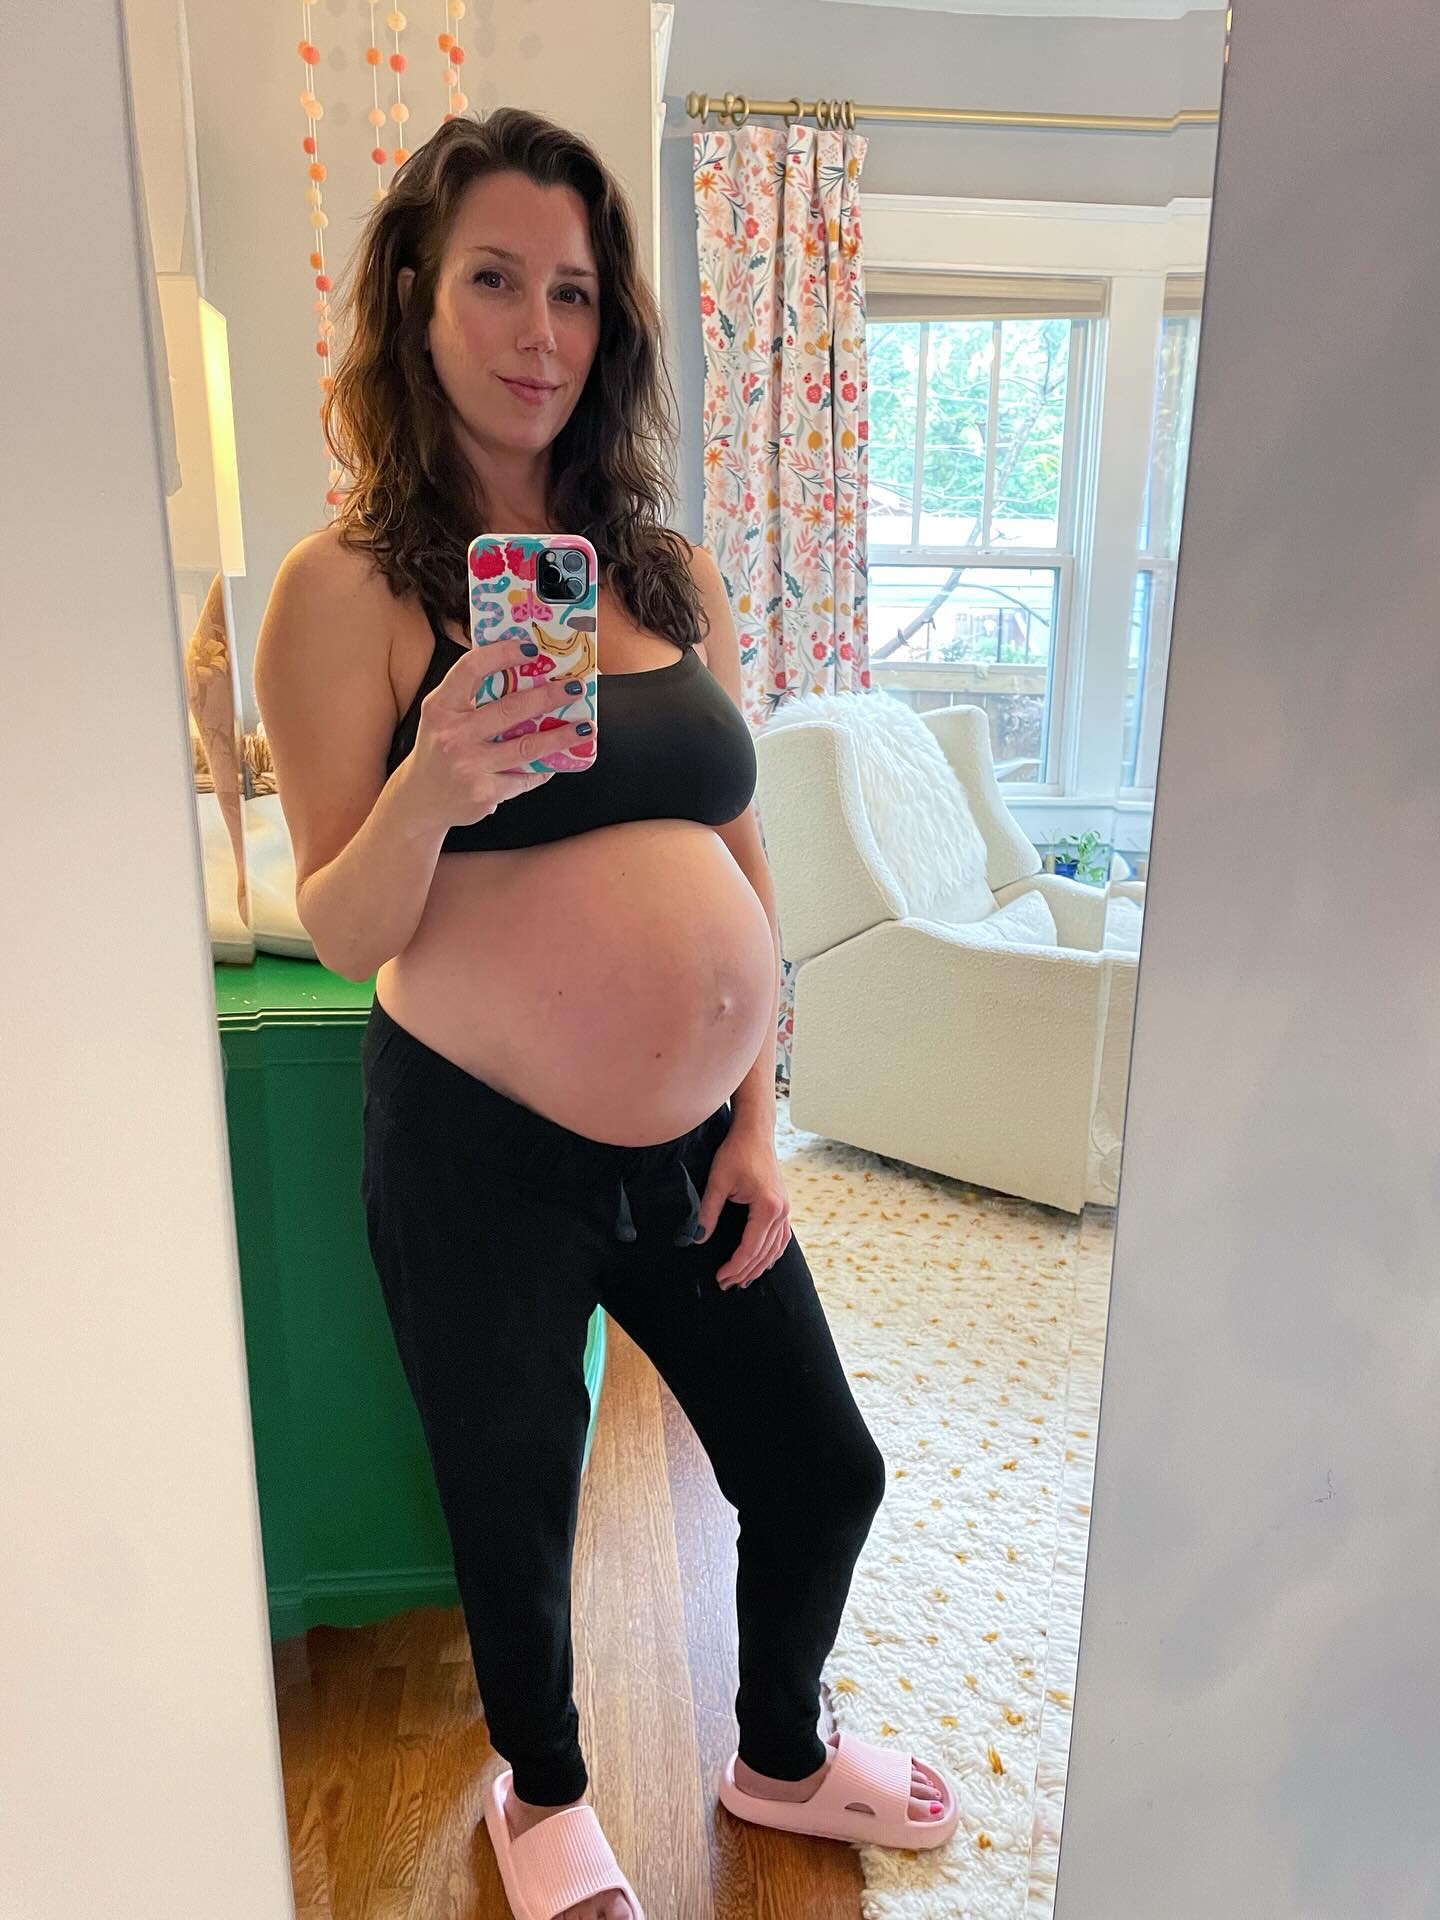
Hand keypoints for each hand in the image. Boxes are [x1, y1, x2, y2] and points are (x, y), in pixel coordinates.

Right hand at [402, 638, 588, 832]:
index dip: (502, 654)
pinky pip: (524, 777)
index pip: (471, 670)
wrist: (421, 799)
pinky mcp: (484, 793)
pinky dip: (543, 768)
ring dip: (561, 736)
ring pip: (527, 747)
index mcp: (441, 707)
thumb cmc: (440, 748)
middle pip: (510, 709)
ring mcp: (469, 766)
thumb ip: (471, 694)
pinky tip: (558, 759)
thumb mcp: (443, 715)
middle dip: (549, 696)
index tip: (531, 649)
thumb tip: (522, 667)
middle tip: (575, 687)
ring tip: (585, 727)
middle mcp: (452, 736)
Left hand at [695, 1121, 792, 1288]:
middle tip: (726, 1284)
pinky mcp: (783, 1205)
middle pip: (764, 1253)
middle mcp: (781, 1211)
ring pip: (776, 1249)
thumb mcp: (717, 1182)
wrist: (755, 1132)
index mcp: (768, 1207)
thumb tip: (698, 1238)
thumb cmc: (737, 1152)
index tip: (720, 1277)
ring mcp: (785, 1209)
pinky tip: (762, 1261)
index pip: (750, 1248)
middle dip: (745, 1272)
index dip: (735, 1266)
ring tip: (742, 1279)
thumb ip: (708, 1212)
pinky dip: (771, 1253)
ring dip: (760, 1267)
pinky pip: (781, 1238)